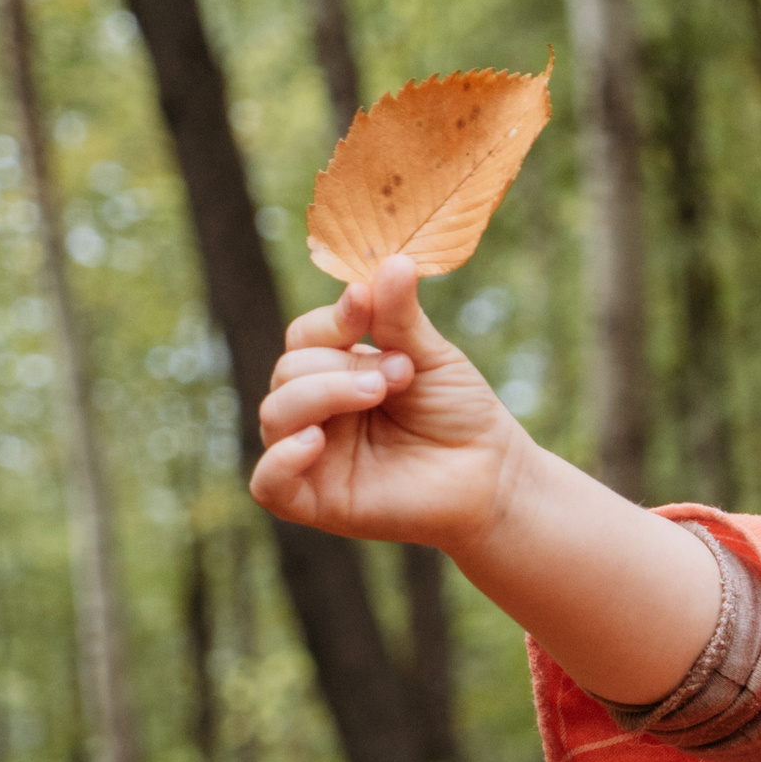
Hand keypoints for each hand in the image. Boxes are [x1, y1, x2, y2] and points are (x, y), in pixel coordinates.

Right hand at [250, 254, 530, 554]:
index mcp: (335, 373)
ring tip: (379, 392)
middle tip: (399, 373)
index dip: (331, 319)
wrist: (492, 474)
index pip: (304, 337)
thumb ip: (400, 318)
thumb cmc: (460, 413)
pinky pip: (268, 483)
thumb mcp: (432, 357)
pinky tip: (315, 442)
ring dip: (322, 394)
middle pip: (288, 371)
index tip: (365, 302)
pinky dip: (281, 460)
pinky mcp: (315, 501)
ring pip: (275, 415)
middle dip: (341, 365)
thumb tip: (392, 260)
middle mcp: (315, 412)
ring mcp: (311, 456)